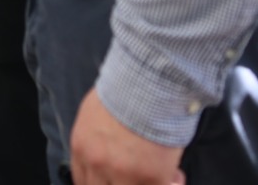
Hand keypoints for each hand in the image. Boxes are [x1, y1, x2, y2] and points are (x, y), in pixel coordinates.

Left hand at [69, 90, 185, 184]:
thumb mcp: (96, 112)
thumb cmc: (126, 89)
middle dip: (123, 183)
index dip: (102, 182)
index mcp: (81, 147)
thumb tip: (108, 150)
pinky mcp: (150, 178)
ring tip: (164, 176)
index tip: (117, 179)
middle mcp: (97, 165)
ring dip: (147, 183)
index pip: (82, 181)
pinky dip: (171, 182)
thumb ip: (96, 138)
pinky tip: (175, 173)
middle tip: (140, 178)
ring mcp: (122, 174)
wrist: (149, 83)